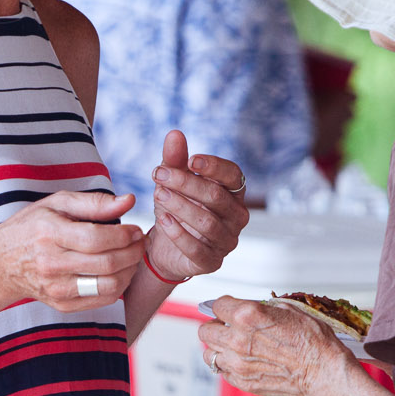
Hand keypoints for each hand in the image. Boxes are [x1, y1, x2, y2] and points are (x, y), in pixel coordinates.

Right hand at [0, 189, 145, 311]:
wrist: (0, 262)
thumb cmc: (32, 226)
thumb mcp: (57, 204)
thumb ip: (94, 202)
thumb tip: (129, 200)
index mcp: (49, 234)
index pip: (96, 239)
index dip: (124, 235)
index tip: (135, 229)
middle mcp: (51, 264)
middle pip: (106, 263)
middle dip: (133, 252)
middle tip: (139, 242)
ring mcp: (56, 288)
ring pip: (109, 285)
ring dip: (130, 271)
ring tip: (131, 257)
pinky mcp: (62, 304)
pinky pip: (102, 300)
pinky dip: (119, 286)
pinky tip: (118, 272)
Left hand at [145, 130, 249, 281]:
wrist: (166, 249)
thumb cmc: (176, 209)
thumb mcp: (172, 183)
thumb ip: (175, 160)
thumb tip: (174, 133)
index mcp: (233, 193)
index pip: (233, 176)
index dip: (214, 166)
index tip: (190, 160)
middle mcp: (237, 216)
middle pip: (217, 197)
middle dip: (186, 183)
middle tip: (159, 174)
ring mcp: (227, 241)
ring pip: (207, 222)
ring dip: (180, 206)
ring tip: (158, 194)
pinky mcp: (212, 262)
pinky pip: (197, 249)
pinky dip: (179, 234)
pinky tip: (163, 219)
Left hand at [198, 294, 353, 395]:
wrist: (324, 372)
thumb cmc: (314, 342)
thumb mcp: (290, 310)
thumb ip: (263, 308)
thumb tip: (253, 308)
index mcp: (247, 316)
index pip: (217, 305)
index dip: (224, 306)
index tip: (229, 309)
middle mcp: (237, 340)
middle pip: (205, 330)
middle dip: (215, 326)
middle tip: (227, 327)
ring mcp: (237, 364)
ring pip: (209, 354)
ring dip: (218, 348)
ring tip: (232, 347)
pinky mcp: (242, 382)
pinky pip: (222, 372)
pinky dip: (227, 366)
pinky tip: (242, 362)